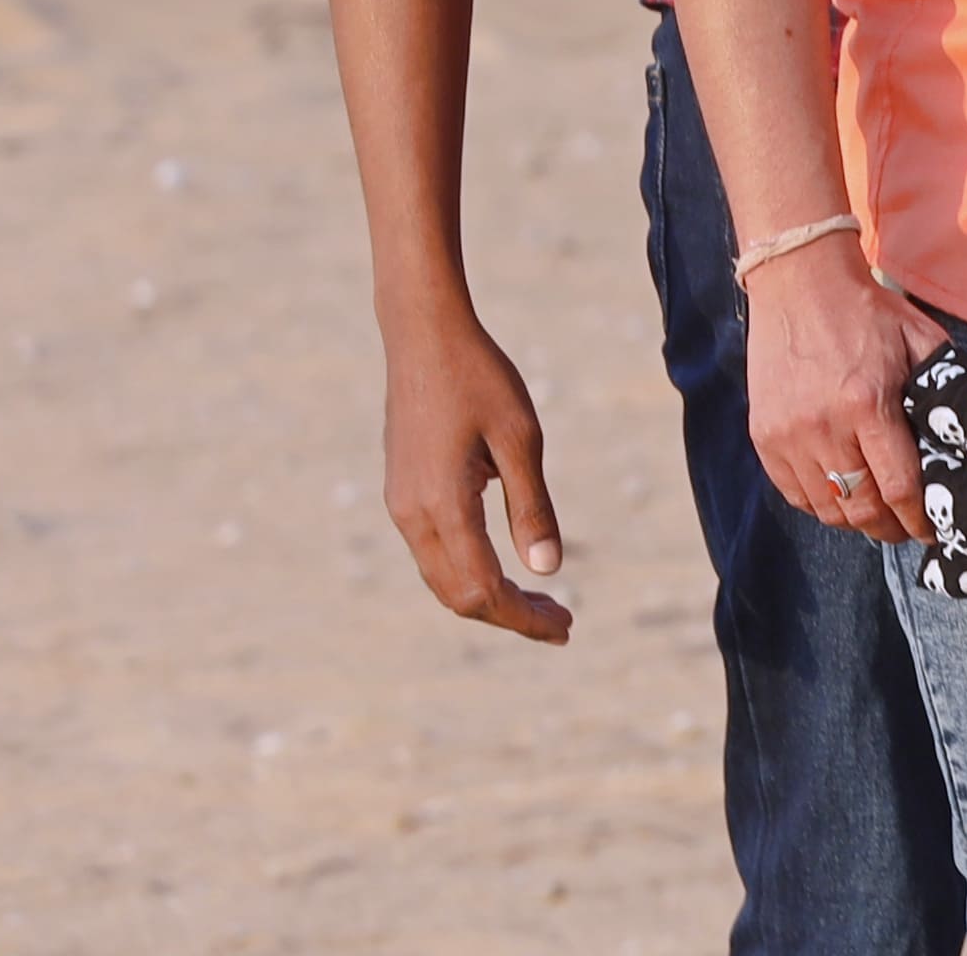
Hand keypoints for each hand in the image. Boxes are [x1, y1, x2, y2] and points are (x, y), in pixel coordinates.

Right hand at [376, 301, 570, 642]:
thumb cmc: (480, 378)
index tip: (565, 629)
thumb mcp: (521, 438)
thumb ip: (532, 507)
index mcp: (442, 507)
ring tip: (542, 602)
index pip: (482, 590)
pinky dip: (469, 571)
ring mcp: (401, 505)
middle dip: (510, 616)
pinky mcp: (403, 491)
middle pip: (457, 595)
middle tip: (563, 622)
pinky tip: (505, 564)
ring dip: (489, 596)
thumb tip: (548, 570)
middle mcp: (412, 515)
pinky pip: (434, 552)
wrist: (423, 336)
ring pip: (442, 577)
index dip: (523, 618)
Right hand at [741, 245, 942, 554]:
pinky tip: (843, 495)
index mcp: (867, 403)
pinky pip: (794, 493)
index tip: (935, 527)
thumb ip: (945, 388)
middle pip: (860, 508)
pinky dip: (821, 504)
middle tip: (909, 528)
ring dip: (856, 521)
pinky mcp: (764, 437)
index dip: (920, 517)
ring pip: (826, 509)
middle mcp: (822, 427)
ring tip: (878, 516)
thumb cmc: (870, 312)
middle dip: (890, 528)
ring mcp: (787, 435)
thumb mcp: (922, 341)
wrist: (800, 284)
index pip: (899, 486)